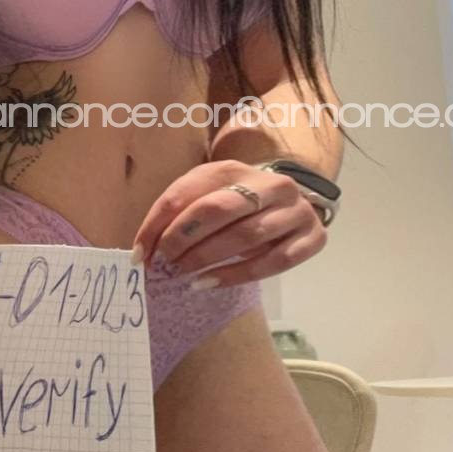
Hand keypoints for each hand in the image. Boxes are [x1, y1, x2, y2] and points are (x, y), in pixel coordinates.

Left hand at [131, 159, 327, 288]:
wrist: (293, 205)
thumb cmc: (237, 206)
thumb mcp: (206, 198)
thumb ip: (177, 216)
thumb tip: (142, 252)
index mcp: (233, 168)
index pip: (186, 192)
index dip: (157, 224)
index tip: (140, 253)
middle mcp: (270, 184)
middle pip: (217, 209)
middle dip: (183, 239)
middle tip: (165, 262)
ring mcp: (295, 210)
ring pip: (246, 236)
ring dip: (208, 258)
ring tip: (184, 274)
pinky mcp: (312, 238)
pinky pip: (273, 262)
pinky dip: (237, 275)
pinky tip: (210, 283)